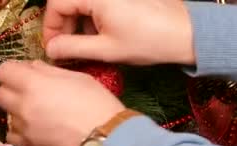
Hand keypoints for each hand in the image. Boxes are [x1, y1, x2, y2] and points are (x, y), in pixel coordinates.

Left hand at [0, 60, 124, 145]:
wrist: (108, 139)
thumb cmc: (97, 105)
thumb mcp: (77, 78)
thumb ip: (49, 71)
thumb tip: (31, 67)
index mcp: (34, 84)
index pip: (3, 71)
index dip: (12, 71)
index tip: (22, 74)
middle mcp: (23, 105)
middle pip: (0, 94)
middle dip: (12, 90)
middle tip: (28, 93)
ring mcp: (23, 129)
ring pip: (7, 116)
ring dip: (18, 113)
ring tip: (38, 115)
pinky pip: (13, 136)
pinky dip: (21, 133)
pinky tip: (36, 131)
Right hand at [42, 0, 194, 64]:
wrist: (187, 32)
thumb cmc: (147, 41)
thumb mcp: (105, 49)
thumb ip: (71, 48)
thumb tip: (50, 49)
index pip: (56, 4)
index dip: (50, 26)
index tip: (51, 47)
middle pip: (68, 2)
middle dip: (62, 25)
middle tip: (64, 48)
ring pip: (82, 2)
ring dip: (77, 22)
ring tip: (85, 45)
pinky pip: (97, 2)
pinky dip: (92, 17)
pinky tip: (100, 35)